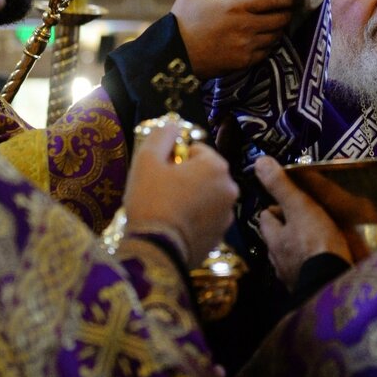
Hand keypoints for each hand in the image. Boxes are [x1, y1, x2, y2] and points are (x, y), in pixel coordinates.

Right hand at [124, 125, 238, 267]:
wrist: (155, 251)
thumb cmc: (151, 201)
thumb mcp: (147, 160)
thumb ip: (162, 136)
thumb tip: (172, 126)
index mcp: (216, 166)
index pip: (195, 150)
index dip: (175, 159)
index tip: (162, 173)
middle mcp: (230, 187)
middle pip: (204, 173)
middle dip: (185, 178)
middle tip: (162, 192)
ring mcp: (227, 214)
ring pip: (206, 196)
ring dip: (191, 198)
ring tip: (168, 211)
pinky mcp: (221, 236)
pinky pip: (206, 218)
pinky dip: (194, 219)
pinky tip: (176, 226)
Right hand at [172, 0, 295, 77]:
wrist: (173, 54)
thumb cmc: (182, 20)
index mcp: (236, 6)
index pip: (273, 0)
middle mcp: (246, 26)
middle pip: (280, 19)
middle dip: (287, 13)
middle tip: (287, 9)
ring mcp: (246, 45)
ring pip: (275, 36)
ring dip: (279, 29)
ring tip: (278, 24)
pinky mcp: (243, 62)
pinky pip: (266, 52)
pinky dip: (269, 45)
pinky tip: (266, 40)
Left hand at [255, 156, 357, 291]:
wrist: (333, 285)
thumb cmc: (316, 243)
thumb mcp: (300, 207)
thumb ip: (281, 186)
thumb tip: (259, 161)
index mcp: (274, 238)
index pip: (266, 217)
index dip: (276, 207)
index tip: (292, 203)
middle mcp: (277, 259)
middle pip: (277, 238)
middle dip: (287, 230)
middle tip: (307, 220)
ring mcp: (291, 276)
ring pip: (290, 256)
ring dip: (298, 249)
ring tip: (317, 240)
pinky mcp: (308, 289)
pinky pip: (304, 272)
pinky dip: (310, 265)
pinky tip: (323, 262)